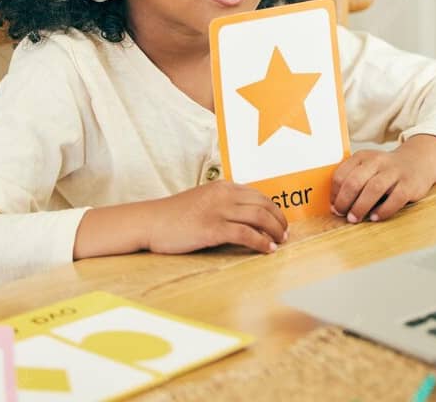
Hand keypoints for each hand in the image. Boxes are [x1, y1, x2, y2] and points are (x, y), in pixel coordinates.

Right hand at [146, 180, 287, 254]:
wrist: (150, 222)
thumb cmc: (174, 216)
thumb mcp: (203, 200)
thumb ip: (223, 204)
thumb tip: (245, 217)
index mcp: (223, 186)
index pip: (258, 195)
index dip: (274, 209)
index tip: (280, 222)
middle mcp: (224, 194)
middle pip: (264, 204)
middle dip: (279, 220)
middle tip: (285, 234)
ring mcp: (218, 210)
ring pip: (259, 217)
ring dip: (275, 231)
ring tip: (280, 242)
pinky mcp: (212, 228)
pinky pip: (246, 234)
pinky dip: (261, 242)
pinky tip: (267, 250)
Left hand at [330, 149, 435, 222]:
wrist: (418, 161)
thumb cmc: (386, 170)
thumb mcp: (368, 167)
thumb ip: (353, 180)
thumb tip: (336, 206)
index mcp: (363, 157)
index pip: (341, 174)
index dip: (334, 193)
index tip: (334, 206)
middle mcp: (377, 161)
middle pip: (354, 181)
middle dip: (344, 201)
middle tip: (341, 214)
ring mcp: (394, 172)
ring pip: (373, 188)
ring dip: (360, 207)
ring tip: (354, 218)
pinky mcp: (409, 184)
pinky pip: (395, 198)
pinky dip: (383, 210)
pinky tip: (375, 217)